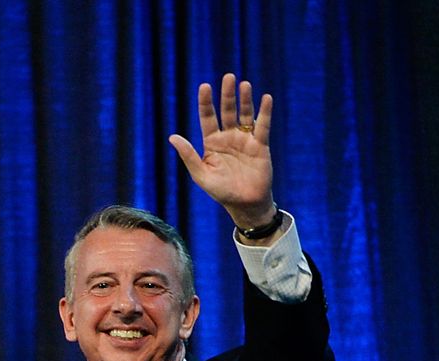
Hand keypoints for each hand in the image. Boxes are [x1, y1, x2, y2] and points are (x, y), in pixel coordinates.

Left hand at [168, 73, 276, 230]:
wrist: (245, 204)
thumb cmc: (221, 191)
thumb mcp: (201, 175)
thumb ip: (188, 155)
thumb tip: (173, 136)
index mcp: (211, 143)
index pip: (207, 118)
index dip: (206, 102)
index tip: (204, 87)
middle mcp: (228, 137)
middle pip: (227, 111)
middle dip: (227, 95)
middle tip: (228, 77)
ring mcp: (245, 140)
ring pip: (245, 114)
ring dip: (244, 99)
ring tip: (244, 84)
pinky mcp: (260, 145)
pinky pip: (263, 126)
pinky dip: (265, 113)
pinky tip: (266, 98)